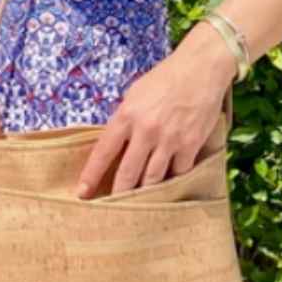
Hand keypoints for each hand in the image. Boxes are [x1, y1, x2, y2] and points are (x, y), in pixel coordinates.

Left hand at [74, 47, 228, 197]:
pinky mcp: (190, 145)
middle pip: (127, 173)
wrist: (199, 70)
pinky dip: (171, 182)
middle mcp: (145, 130)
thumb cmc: (163, 80)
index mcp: (126, 116)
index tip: (82, 193)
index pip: (103, 152)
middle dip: (117, 194)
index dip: (91, 175)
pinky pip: (178, 173)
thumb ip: (124, 120)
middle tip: (110, 211)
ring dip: (144, 194)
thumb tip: (115, 146)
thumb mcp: (134, 95)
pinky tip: (167, 190)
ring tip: (136, 207)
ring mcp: (169, 139)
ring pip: (152, 179)